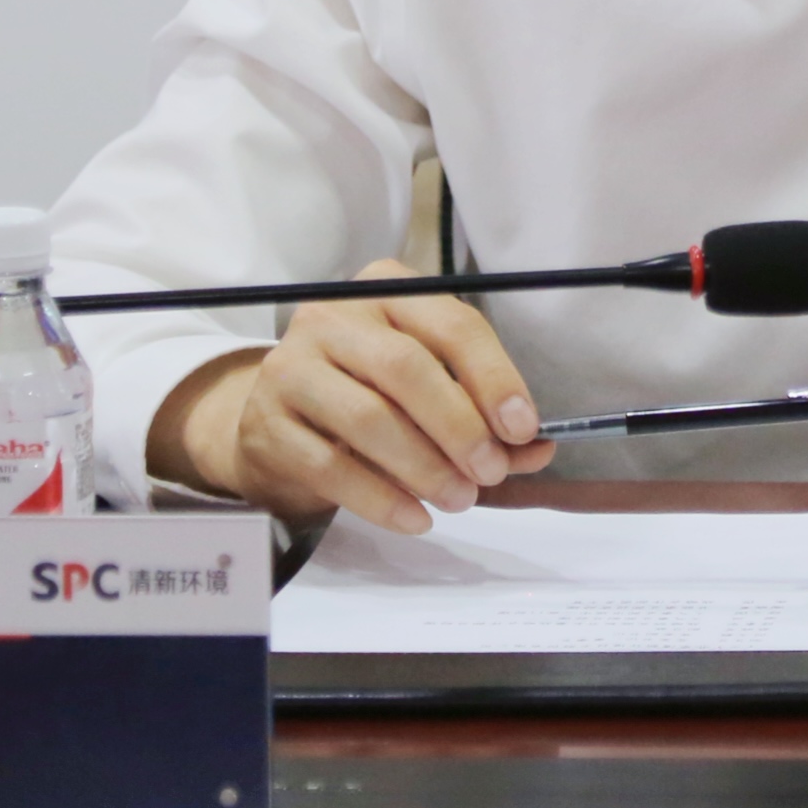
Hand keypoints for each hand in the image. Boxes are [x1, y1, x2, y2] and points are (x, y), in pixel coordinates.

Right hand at [147, 261, 553, 532]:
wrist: (277, 422)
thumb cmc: (366, 393)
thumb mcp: (426, 389)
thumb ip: (482, 415)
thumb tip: (538, 448)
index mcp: (385, 290)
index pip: (452, 324)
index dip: (494, 377)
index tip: (523, 428)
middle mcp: (333, 318)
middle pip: (406, 368)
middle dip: (459, 427)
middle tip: (489, 472)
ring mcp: (292, 368)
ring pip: (368, 419)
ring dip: (425, 467)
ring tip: (459, 499)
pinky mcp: (269, 425)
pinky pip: (332, 467)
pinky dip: (382, 500)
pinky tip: (416, 518)